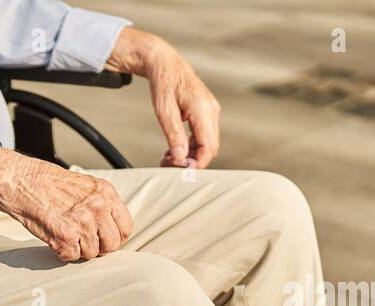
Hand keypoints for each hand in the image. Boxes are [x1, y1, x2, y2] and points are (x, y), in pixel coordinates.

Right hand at [0, 142, 132, 261]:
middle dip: (98, 248)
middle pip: (112, 245)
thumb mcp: (83, 185)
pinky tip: (53, 237)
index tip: (104, 239)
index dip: (115, 237)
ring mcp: (82, 222)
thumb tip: (108, 228)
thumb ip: (100, 204)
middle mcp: (98, 207)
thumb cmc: (45, 181)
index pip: (126, 227)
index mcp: (105, 193)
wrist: (18, 180)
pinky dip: (61, 252)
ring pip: (91, 254)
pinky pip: (71, 257)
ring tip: (64, 235)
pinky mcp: (65, 236)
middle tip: (82, 242)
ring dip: (77, 250)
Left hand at [108, 27, 220, 168]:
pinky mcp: (204, 113)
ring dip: (189, 156)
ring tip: (166, 160)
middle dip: (191, 162)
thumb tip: (181, 158)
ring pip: (206, 144)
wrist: (164, 63)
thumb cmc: (163, 83)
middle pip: (210, 148)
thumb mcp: (163, 111)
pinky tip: (172, 151)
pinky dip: (189, 147)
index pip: (208, 146)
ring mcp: (210, 111)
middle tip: (168, 167)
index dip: (197, 164)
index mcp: (203, 110)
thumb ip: (174, 135)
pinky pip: (202, 136)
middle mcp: (211, 111)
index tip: (180, 172)